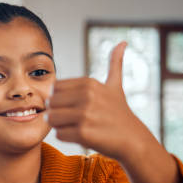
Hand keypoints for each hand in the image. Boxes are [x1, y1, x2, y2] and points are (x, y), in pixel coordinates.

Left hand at [46, 42, 154, 162]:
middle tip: (71, 119)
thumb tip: (122, 42)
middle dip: (57, 112)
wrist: (132, 139)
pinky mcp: (83, 133)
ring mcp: (85, 114)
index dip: (60, 99)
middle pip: (51, 103)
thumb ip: (115, 64)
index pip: (55, 87)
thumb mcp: (116, 86)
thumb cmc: (120, 113)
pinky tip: (79, 136)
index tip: (73, 106)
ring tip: (74, 126)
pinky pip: (59, 134)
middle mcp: (87, 96)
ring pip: (51, 119)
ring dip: (59, 125)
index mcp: (89, 83)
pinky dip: (66, 137)